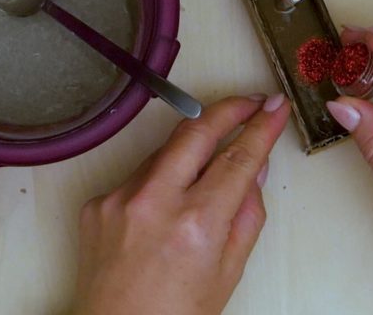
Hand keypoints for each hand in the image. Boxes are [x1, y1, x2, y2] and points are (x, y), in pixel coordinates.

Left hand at [72, 94, 289, 314]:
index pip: (239, 157)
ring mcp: (120, 200)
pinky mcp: (97, 203)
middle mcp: (155, 203)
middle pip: (196, 130)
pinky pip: (138, 175)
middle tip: (250, 102)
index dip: (262, 126)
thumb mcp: (229, 272)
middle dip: (228, 108)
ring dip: (191, 150)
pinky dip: (159, 181)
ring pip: (165, 151)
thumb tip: (255, 169)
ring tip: (207, 172)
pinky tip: (165, 208)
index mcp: (196, 224)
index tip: (275, 108)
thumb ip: (247, 214)